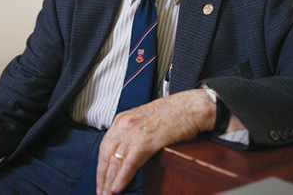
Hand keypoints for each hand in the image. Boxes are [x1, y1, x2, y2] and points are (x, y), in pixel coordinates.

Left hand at [95, 89, 216, 194]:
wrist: (192, 107)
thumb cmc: (174, 115)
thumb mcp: (145, 122)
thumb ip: (133, 136)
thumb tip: (126, 155)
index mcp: (123, 119)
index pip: (104, 147)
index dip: (100, 166)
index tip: (100, 180)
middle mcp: (125, 124)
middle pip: (106, 155)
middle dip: (102, 177)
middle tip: (101, 192)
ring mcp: (135, 132)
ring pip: (115, 160)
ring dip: (109, 181)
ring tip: (107, 194)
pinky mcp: (147, 140)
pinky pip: (130, 162)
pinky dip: (122, 177)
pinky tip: (118, 187)